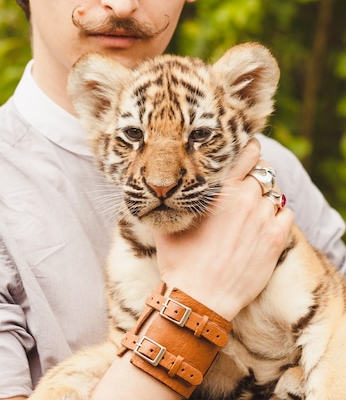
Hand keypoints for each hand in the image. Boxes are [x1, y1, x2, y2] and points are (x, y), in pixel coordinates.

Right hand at [154, 139, 292, 320]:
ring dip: (265, 196)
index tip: (248, 150)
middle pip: (263, 172)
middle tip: (247, 185)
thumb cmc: (179, 261)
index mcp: (221, 190)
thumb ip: (171, 198)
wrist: (199, 298)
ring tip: (254, 208)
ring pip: (274, 193)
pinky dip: (277, 215)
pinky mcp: (276, 240)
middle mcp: (245, 199)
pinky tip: (265, 224)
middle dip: (256, 175)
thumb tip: (160, 183)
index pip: (247, 154)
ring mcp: (263, 219)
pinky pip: (285, 214)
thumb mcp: (169, 222)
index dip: (250, 148)